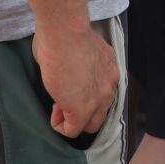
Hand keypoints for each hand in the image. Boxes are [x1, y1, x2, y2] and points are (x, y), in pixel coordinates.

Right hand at [34, 23, 118, 140]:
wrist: (65, 33)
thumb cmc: (66, 34)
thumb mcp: (83, 52)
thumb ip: (82, 66)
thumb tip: (70, 69)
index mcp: (111, 70)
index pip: (103, 93)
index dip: (84, 93)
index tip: (69, 83)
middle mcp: (111, 86)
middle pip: (101, 113)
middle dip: (83, 112)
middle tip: (64, 97)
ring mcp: (98, 100)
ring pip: (91, 125)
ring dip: (73, 118)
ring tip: (58, 104)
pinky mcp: (82, 111)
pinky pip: (72, 130)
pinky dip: (60, 125)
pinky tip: (53, 111)